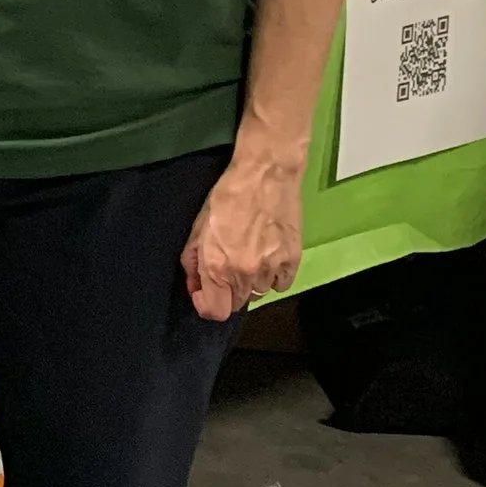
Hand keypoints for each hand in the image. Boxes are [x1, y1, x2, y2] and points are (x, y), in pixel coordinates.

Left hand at [183, 145, 304, 320]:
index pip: (214, 312)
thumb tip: (194, 287)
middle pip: (236, 303)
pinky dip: (273, 276)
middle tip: (227, 266)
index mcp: (217, 266)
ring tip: (249, 256)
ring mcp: (271, 269)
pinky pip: (281, 284)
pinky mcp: (293, 261)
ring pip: (259, 293)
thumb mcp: (198, 227)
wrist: (266, 174)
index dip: (205, 304)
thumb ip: (192, 262)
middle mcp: (245, 274)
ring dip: (251, 282)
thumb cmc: (227, 196)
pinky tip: (268, 256)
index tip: (204, 290)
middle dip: (227, 290)